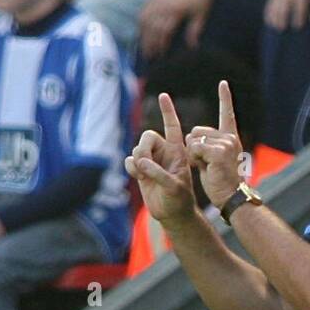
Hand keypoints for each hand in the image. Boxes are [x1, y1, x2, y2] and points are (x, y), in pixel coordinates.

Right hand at [125, 92, 195, 226]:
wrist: (172, 214)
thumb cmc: (179, 200)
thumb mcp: (174, 187)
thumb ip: (158, 173)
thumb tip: (140, 162)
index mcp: (177, 151)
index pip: (172, 126)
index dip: (167, 111)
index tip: (163, 96)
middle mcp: (163, 152)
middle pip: (148, 136)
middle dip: (144, 148)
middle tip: (144, 163)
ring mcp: (152, 161)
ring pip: (137, 149)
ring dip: (138, 161)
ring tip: (144, 175)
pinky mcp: (141, 170)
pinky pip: (129, 161)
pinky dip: (131, 168)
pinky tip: (138, 177)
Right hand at [139, 0, 213, 58]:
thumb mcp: (201, 13)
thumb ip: (195, 30)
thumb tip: (192, 47)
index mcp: (175, 9)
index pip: (164, 30)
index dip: (162, 44)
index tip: (162, 56)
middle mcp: (163, 3)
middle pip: (151, 26)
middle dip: (149, 43)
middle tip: (149, 57)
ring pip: (145, 19)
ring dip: (143, 34)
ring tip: (144, 48)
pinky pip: (144, 11)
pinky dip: (142, 23)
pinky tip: (143, 33)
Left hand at [185, 79, 244, 210]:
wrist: (233, 198)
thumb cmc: (222, 185)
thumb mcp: (214, 161)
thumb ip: (206, 146)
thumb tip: (191, 137)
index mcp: (231, 139)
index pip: (227, 114)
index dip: (225, 98)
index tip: (223, 83)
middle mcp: (230, 138)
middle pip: (196, 131)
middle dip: (194, 147)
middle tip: (207, 165)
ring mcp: (226, 144)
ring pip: (194, 139)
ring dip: (194, 155)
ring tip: (208, 168)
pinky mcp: (218, 151)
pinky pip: (194, 148)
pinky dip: (195, 159)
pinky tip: (207, 168)